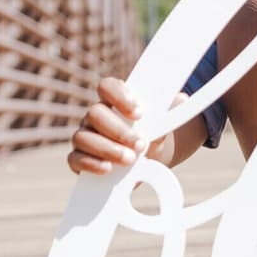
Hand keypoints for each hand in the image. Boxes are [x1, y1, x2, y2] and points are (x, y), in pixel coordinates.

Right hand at [66, 77, 184, 174]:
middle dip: (118, 130)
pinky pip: (75, 159)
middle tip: (140, 144)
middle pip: (95, 113)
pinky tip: (108, 169)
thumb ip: (168, 110)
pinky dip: (91, 164)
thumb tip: (181, 98)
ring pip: (83, 137)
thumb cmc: (150, 133)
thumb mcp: (160, 123)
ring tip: (130, 159)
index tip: (140, 112)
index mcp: (112, 99)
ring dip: (108, 149)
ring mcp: (84, 136)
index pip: (107, 86)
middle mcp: (94, 115)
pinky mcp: (79, 158)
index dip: (119, 96)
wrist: (144, 161)